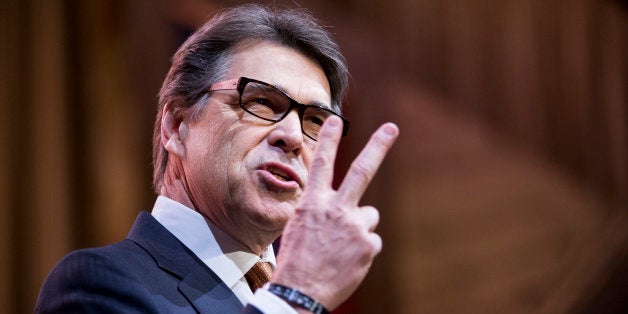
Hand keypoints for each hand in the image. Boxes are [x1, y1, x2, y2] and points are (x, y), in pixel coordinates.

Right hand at [272, 116, 398, 309]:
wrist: (300, 293)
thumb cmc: (296, 261)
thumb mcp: (299, 228)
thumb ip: (320, 211)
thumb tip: (340, 207)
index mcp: (313, 204)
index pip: (320, 164)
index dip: (327, 140)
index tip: (333, 120)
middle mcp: (335, 209)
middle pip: (361, 171)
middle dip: (377, 146)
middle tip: (391, 127)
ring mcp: (354, 227)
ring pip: (369, 216)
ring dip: (359, 227)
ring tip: (342, 247)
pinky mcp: (368, 245)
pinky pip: (371, 241)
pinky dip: (362, 250)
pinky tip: (347, 261)